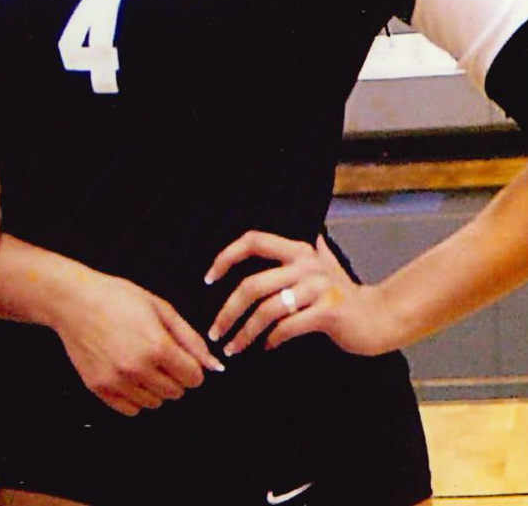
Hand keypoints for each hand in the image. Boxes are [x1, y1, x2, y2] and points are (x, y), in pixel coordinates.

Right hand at [50, 270, 222, 415]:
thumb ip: (190, 339)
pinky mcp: (99, 388)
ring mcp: (117, 380)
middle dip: (174, 376)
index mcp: (156, 345)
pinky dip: (134, 396)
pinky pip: (131, 410)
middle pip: (176, 393)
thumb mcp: (159, 307)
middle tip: (157, 354)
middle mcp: (137, 368)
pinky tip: (126, 373)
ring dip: (154, 387)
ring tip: (139, 361)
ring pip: (155, 403)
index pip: (194, 378)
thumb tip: (214, 365)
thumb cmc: (117, 297)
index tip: (178, 354)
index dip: (191, 366)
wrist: (73, 300)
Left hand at [206, 231, 395, 356]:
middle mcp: (306, 263)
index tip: (208, 279)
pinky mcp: (328, 311)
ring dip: (245, 332)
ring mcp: (318, 287)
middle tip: (214, 332)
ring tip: (233, 348)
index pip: (253, 240)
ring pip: (267, 309)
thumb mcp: (321, 266)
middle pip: (252, 284)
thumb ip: (299, 254)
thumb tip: (276, 241)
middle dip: (228, 311)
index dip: (226, 256)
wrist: (381, 318)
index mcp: (298, 249)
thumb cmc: (343, 295)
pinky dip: (272, 339)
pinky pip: (288, 327)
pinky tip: (265, 348)